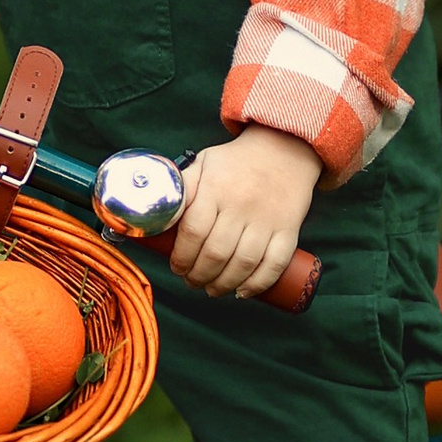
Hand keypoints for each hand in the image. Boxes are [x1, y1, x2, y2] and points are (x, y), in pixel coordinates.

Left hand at [168, 126, 320, 298]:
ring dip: (223, 284)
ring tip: (211, 289)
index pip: (193, 231)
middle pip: (216, 254)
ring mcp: (267, 219)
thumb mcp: (203, 164)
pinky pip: (275, 264)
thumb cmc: (236, 162)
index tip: (176, 267)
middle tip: (192, 281)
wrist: (284, 149)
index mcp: (215, 189)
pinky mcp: (288, 229)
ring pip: (243, 263)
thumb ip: (181, 188)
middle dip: (198, 276)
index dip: (181, 256)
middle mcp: (241, 205)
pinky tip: (242, 292)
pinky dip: (258, 284)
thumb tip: (153, 211)